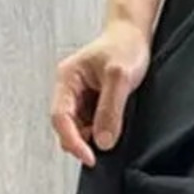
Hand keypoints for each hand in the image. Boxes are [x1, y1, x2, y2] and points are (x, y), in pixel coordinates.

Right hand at [51, 19, 150, 166]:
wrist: (133, 36)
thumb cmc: (124, 46)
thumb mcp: (120, 76)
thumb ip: (110, 108)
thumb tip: (102, 140)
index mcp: (67, 79)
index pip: (60, 117)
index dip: (73, 141)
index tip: (89, 157)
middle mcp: (69, 90)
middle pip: (67, 127)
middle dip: (82, 141)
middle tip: (104, 151)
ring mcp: (80, 98)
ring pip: (80, 129)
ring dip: (93, 137)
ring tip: (113, 130)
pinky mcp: (92, 104)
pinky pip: (92, 126)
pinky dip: (101, 132)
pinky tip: (114, 128)